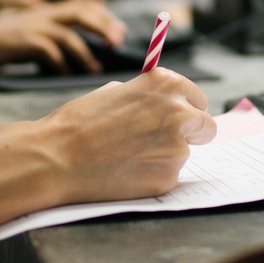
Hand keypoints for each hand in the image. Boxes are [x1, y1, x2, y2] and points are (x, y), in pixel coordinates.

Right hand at [0, 0, 128, 71]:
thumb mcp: (32, 31)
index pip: (83, 5)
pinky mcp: (23, 41)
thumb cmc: (6, 41)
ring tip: (94, 69)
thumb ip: (54, 36)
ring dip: (85, 53)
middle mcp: (44, 14)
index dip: (104, 15)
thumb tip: (81, 56)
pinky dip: (60, 65)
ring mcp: (34, 26)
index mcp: (48, 10)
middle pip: (82, 12)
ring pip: (68, 35)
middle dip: (103, 26)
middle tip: (117, 42)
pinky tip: (65, 75)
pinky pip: (49, 52)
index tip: (119, 30)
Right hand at [33, 68, 216, 203]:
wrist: (57, 157)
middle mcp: (180, 112)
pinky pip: (167, 176)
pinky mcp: (168, 178)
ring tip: (127, 155)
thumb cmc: (79, 122)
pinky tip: (125, 171)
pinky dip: (152, 176)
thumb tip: (165, 105)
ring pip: (183, 154)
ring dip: (164, 156)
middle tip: (162, 141)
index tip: (175, 117)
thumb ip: (148, 97)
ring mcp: (177, 147)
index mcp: (168, 84)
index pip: (199, 99)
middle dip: (190, 135)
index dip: (185, 110)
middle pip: (206, 127)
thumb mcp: (115, 91)